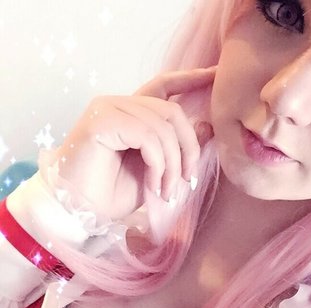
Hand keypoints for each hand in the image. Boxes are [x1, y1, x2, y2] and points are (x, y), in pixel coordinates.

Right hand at [53, 67, 216, 220]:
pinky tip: (153, 184)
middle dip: (188, 149)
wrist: (80, 213)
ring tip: (166, 191)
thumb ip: (177, 147)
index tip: (215, 74)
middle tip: (188, 180)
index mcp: (132, 113)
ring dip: (172, 165)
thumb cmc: (112, 195)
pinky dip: (158, 164)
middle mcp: (119, 104)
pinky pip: (147, 136)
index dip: (190, 78)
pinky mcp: (101, 121)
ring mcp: (108, 109)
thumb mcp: (156, 171)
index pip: (165, 85)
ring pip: (162, 127)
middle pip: (172, 112)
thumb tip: (207, 125)